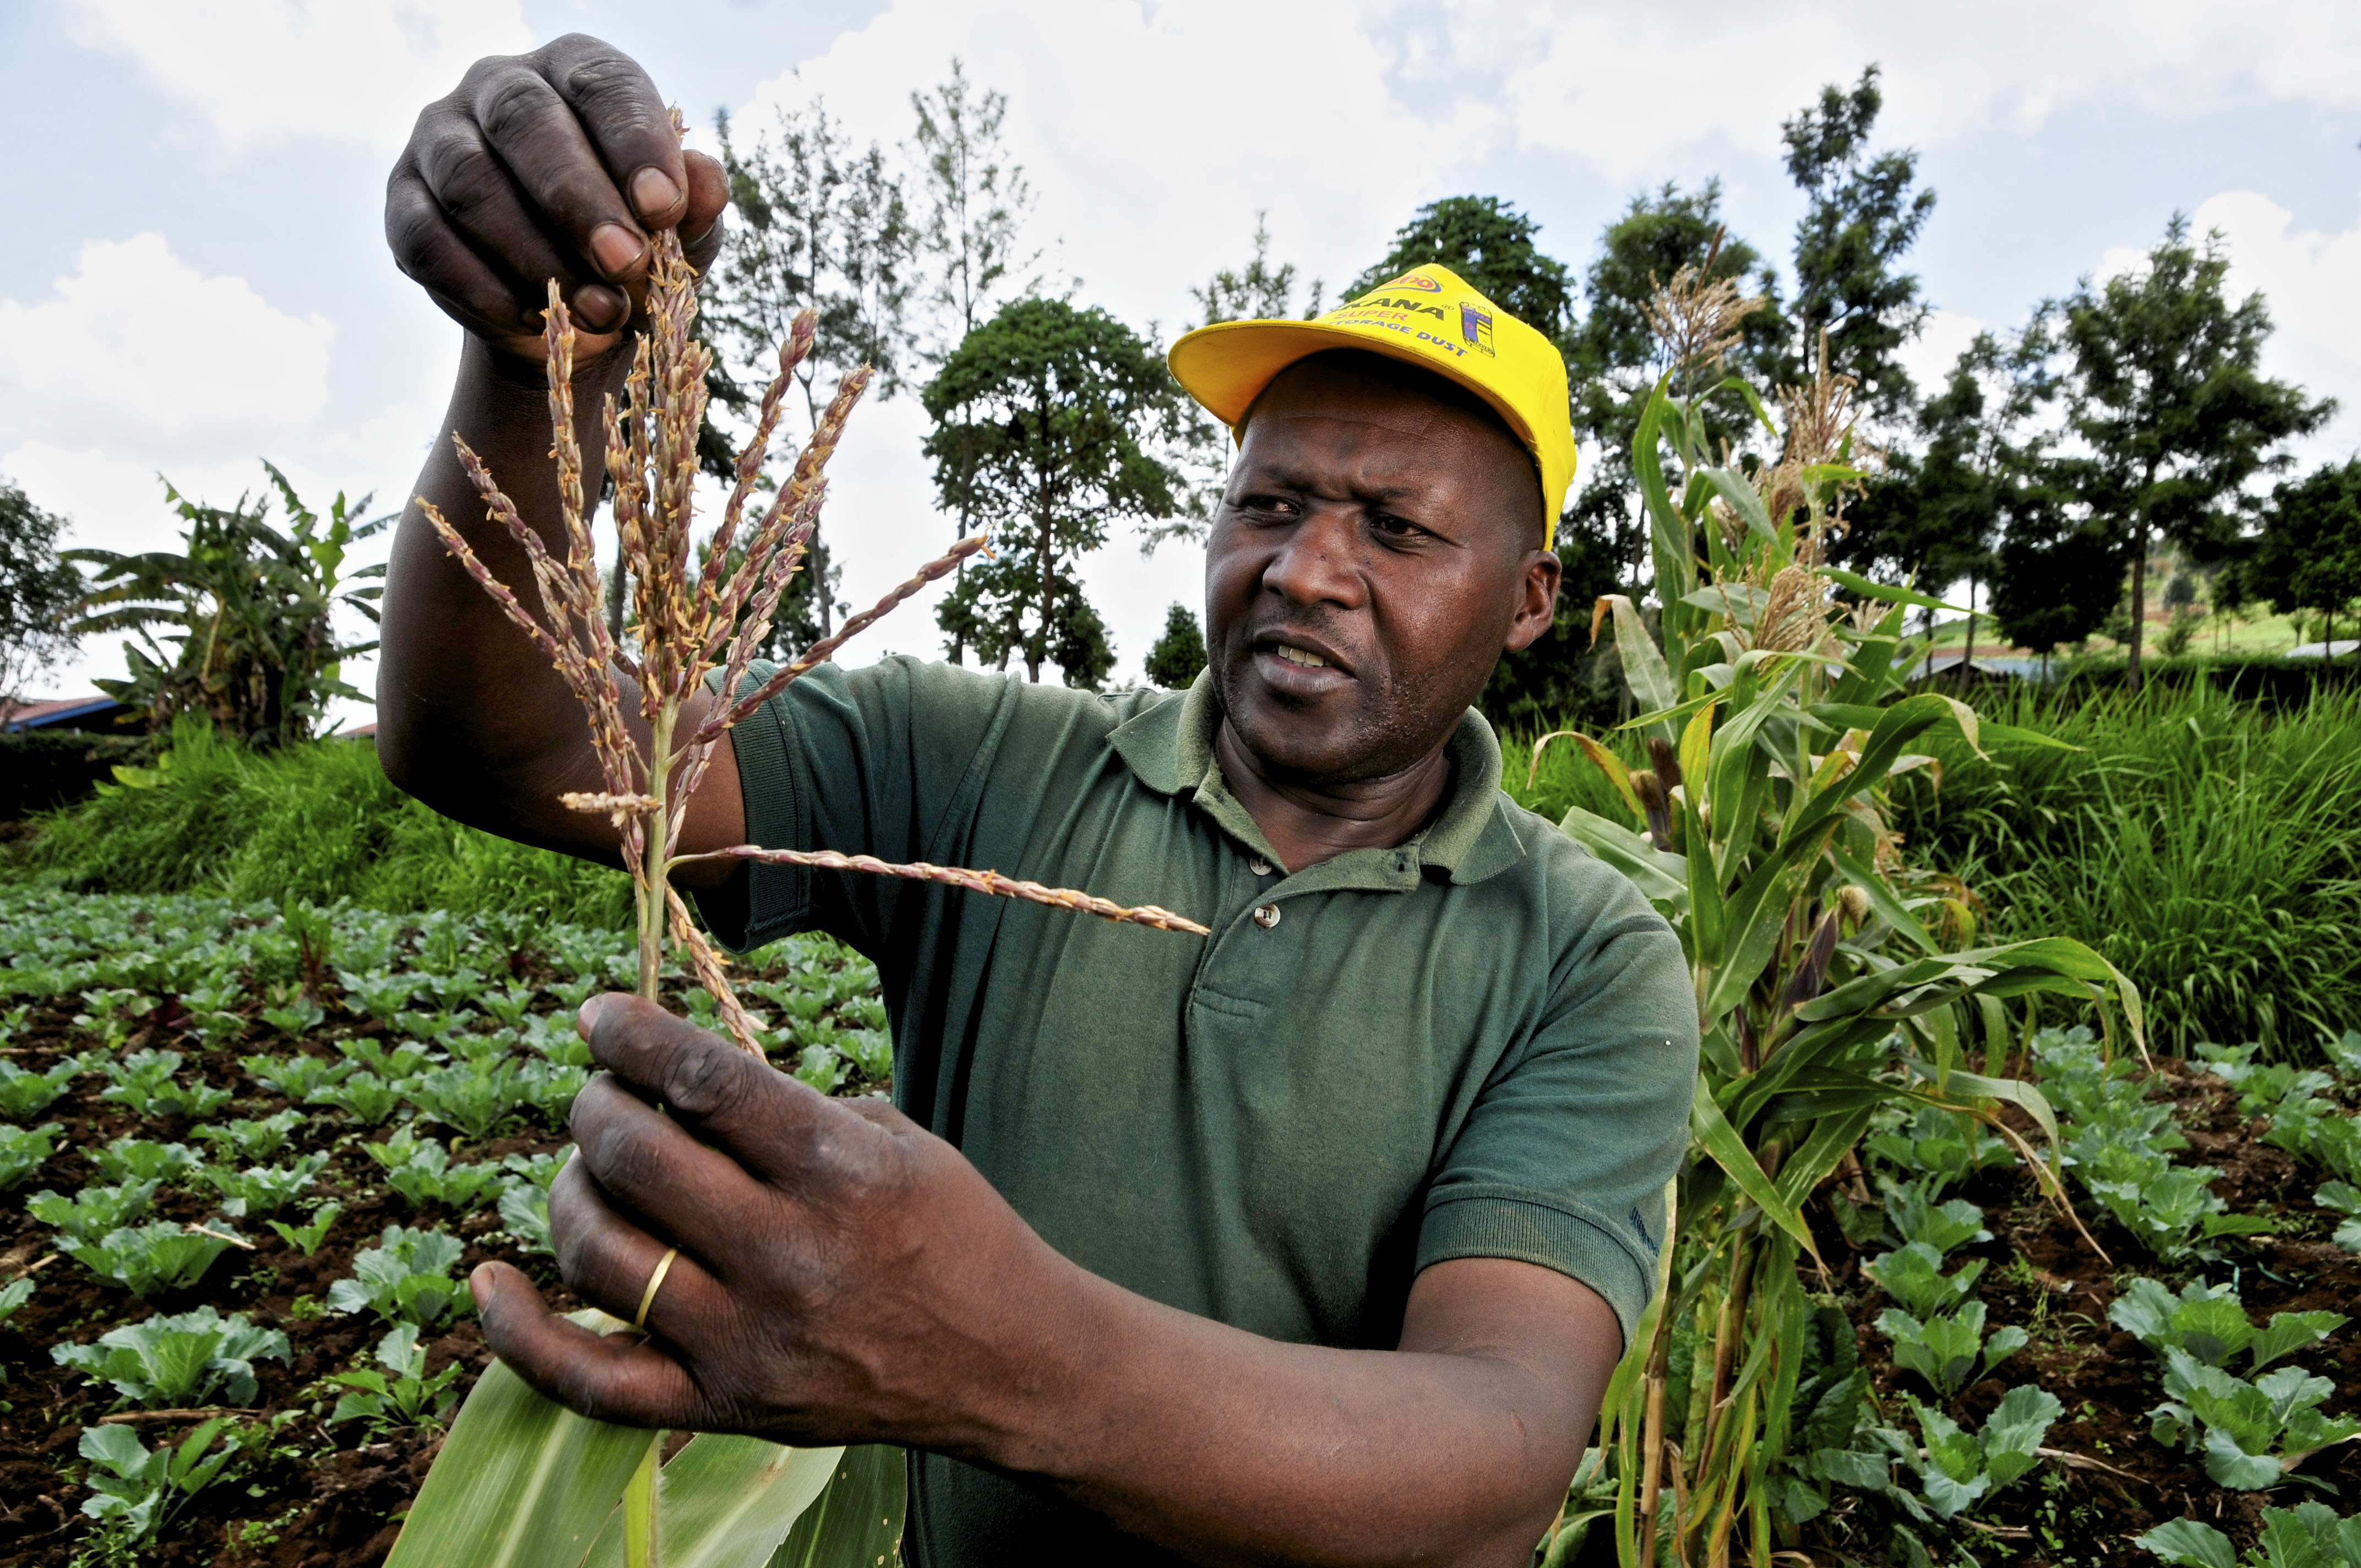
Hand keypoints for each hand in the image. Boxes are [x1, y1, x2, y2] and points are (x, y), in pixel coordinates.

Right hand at [386, 34, 729, 360]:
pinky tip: (533, 319)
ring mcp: (440, 140)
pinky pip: (428, 241)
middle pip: (526, 123)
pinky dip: (483, 288)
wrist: (570, 306)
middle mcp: (498, 86)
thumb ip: (696, 202)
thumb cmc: (633, 241)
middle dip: (579, 200)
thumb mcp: (682, 228)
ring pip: (472, 183)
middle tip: (626, 262)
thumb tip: (706, 181)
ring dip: (537, 255)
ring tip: (598, 310)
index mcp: (575, 71)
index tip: (665, 208)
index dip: (635, 143)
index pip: (602, 84)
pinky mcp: (404, 204)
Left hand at [472, 994, 1083, 1455]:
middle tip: (601, 1093)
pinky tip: (491, 1280)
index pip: (699, 1079)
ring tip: (589, 1168)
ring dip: (571, 1189)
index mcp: (838, 1171)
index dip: (629, 1033)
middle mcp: (787, 1255)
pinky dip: (520, 1333)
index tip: (596, 1014)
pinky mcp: (722, 1406)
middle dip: (595, 1104)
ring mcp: (747, 1340)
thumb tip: (666, 1080)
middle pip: (633, 1157)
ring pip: (599, 1253)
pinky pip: (588, 1380)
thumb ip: (786, 1111)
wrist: (1009, 1362)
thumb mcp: (891, 1140)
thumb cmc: (951, 1230)